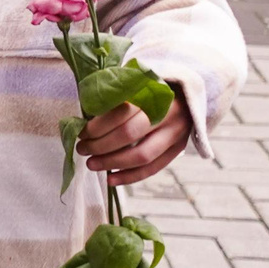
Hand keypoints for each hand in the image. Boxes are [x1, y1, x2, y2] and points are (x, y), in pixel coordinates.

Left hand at [75, 96, 191, 187]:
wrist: (186, 99)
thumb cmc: (152, 93)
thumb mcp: (137, 88)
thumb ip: (116, 101)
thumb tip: (84, 121)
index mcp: (154, 94)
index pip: (121, 112)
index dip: (98, 125)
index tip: (82, 132)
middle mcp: (167, 114)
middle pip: (129, 134)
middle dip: (100, 145)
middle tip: (82, 149)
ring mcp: (175, 134)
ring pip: (141, 155)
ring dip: (112, 163)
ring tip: (91, 164)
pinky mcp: (177, 149)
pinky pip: (153, 168)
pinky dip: (129, 176)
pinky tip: (110, 179)